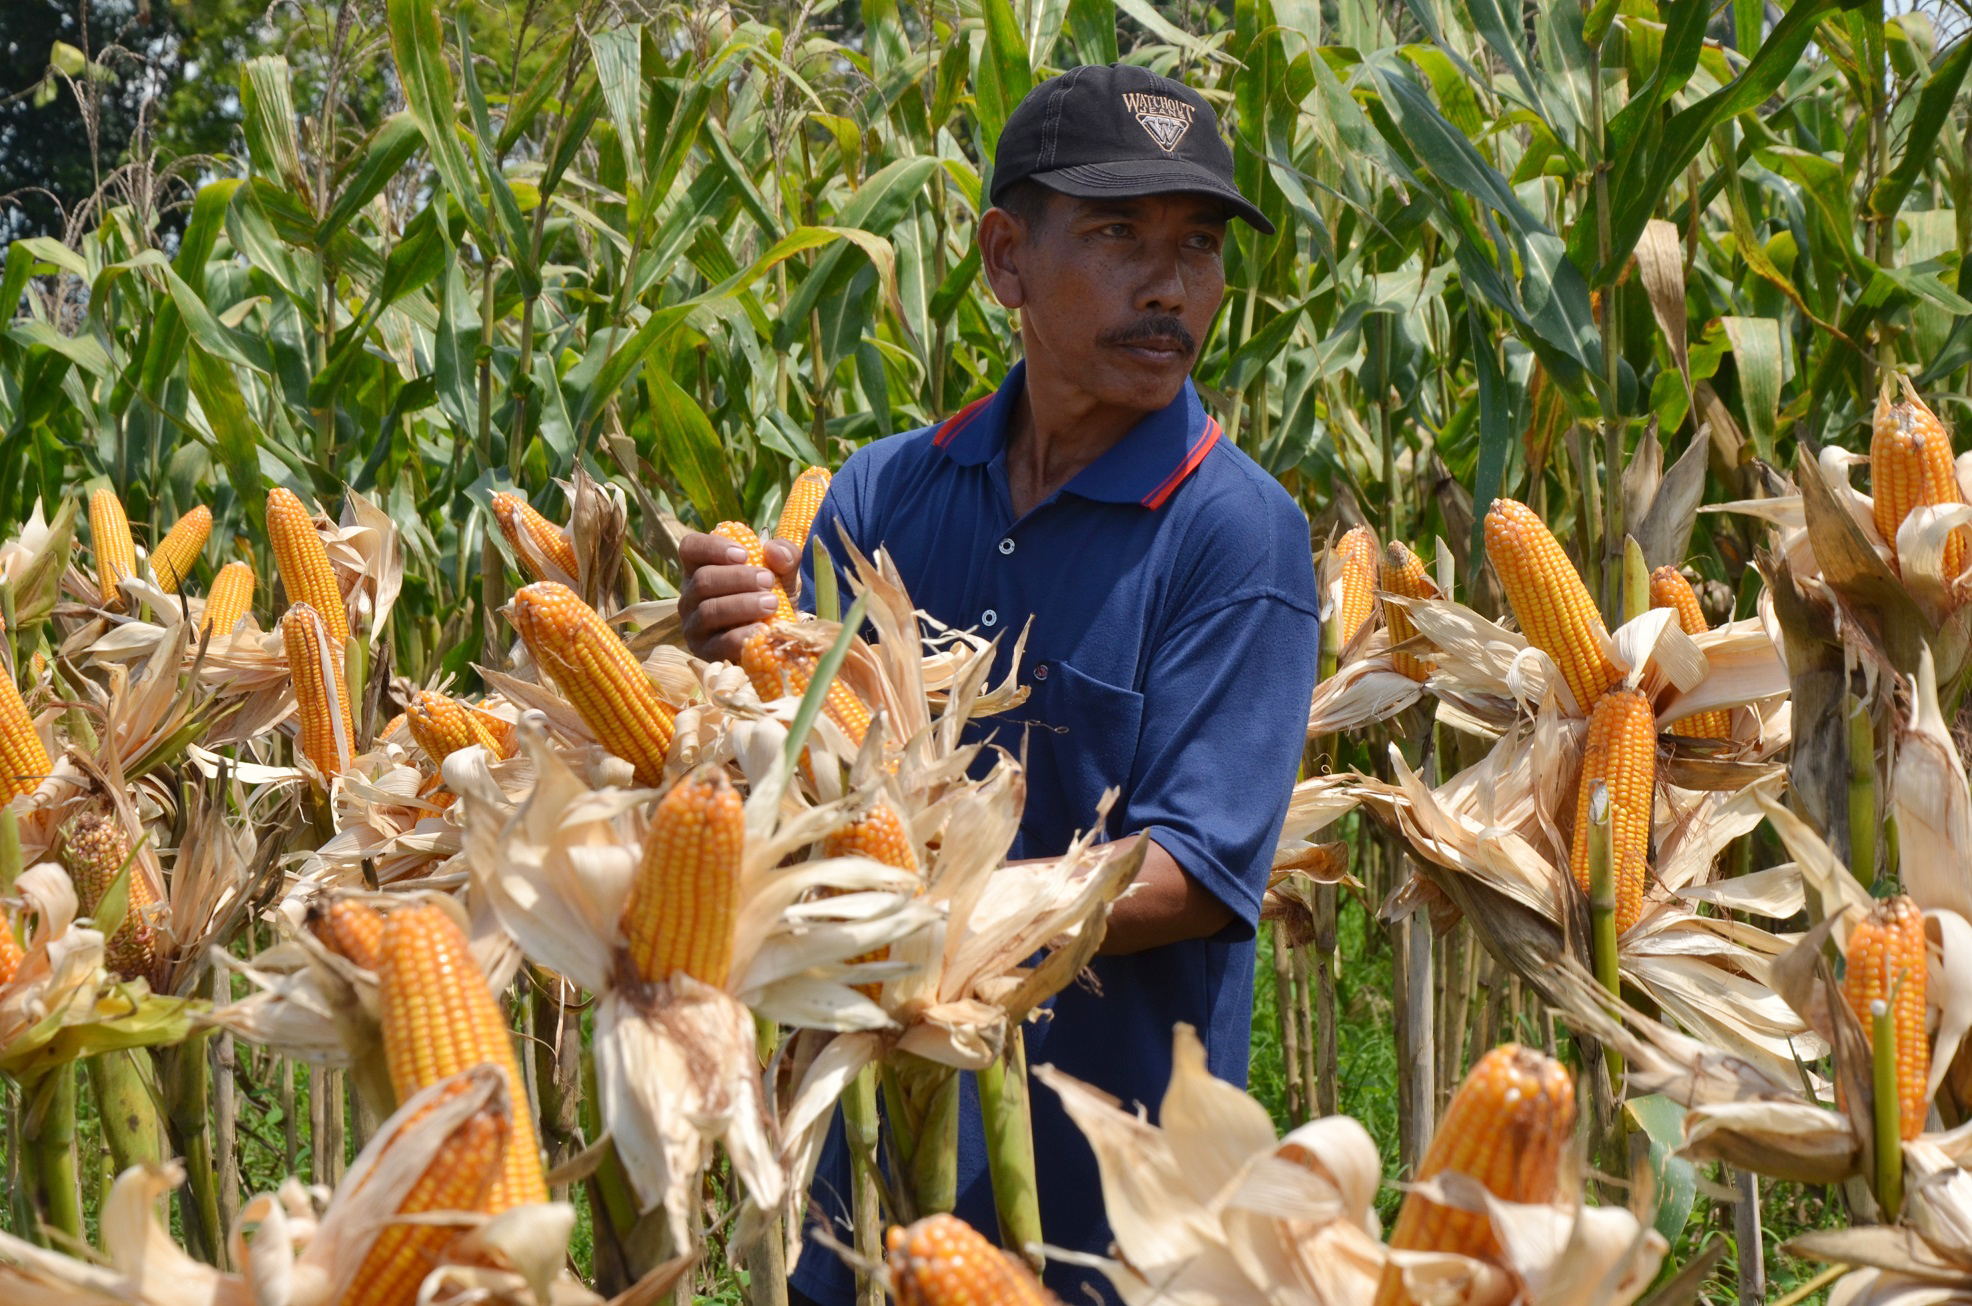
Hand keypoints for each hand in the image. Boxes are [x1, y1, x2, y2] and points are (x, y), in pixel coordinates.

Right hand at [678, 531, 800, 662]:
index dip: (712, 547)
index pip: (691, 548)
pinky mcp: (703, 650)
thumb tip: (774, 551)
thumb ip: (784, 556)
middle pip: (703, 579)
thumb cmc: (771, 596)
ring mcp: (693, 624)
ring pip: (709, 610)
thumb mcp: (783, 573)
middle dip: (738, 578)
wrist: (777, 637)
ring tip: (771, 603)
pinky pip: (718, 643)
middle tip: (767, 580)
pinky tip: (761, 629)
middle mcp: (690, 595)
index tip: (744, 554)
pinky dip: (740, 635)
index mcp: (701, 568)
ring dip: (742, 605)